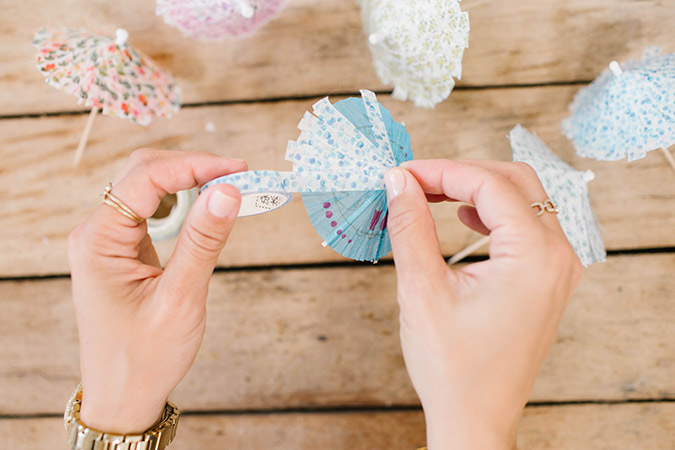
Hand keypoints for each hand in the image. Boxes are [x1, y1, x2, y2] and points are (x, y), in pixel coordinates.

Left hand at [68, 149, 245, 433]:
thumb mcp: (180, 299)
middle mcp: (97, 233)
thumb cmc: (143, 356)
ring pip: (149, 188)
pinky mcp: (124, 250)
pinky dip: (184, 203)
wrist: (123, 395)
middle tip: (240, 176)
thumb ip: (203, 242)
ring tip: (230, 189)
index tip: (239, 169)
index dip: (195, 166)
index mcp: (98, 241)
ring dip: (190, 182)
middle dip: (193, 167)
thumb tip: (228, 191)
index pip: (146, 179)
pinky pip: (153, 211)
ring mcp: (109, 241)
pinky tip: (207, 209)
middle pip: (143, 174)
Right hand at [384, 160, 581, 449]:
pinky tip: (464, 217)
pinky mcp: (547, 281)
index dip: (441, 171)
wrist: (475, 418)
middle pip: (514, 182)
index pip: (489, 185)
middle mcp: (558, 257)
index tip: (402, 174)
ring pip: (523, 201)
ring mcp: (558, 270)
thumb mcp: (422, 290)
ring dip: (477, 190)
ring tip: (432, 195)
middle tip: (414, 181)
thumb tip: (399, 182)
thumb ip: (410, 227)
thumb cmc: (452, 366)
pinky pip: (526, 227)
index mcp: (534, 257)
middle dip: (461, 174)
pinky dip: (493, 213)